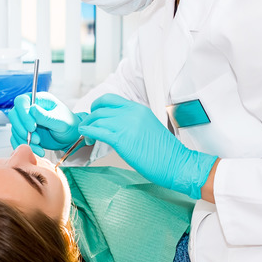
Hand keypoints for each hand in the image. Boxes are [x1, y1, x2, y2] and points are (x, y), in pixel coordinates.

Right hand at [7, 91, 89, 155]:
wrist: (71, 138)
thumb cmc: (70, 125)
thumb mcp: (61, 121)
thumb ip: (46, 116)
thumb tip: (32, 109)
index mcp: (39, 100)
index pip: (22, 101)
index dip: (23, 113)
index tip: (33, 127)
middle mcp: (30, 109)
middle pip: (14, 114)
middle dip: (22, 129)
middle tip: (36, 139)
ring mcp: (26, 121)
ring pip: (15, 128)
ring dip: (24, 139)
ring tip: (39, 145)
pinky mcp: (25, 132)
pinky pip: (17, 138)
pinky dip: (24, 145)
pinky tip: (37, 150)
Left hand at [79, 93, 216, 199]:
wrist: (176, 163)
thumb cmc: (164, 151)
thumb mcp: (147, 127)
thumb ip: (132, 121)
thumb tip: (115, 125)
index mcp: (138, 108)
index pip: (110, 99)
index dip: (98, 105)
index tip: (94, 114)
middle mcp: (131, 113)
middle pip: (100, 108)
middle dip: (90, 117)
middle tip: (88, 127)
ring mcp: (126, 125)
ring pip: (97, 119)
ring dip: (88, 126)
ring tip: (88, 137)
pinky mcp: (122, 140)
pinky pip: (98, 131)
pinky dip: (88, 132)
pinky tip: (85, 136)